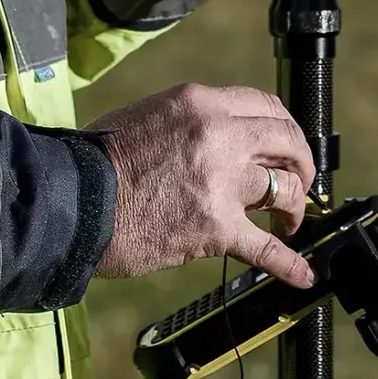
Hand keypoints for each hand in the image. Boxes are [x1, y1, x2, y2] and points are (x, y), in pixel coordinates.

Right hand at [86, 83, 316, 287]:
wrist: (74, 203)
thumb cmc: (98, 161)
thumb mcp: (149, 115)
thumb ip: (191, 122)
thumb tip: (216, 137)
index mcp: (200, 104)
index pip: (263, 106)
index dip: (282, 127)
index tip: (284, 143)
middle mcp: (219, 136)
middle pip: (285, 141)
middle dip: (300, 160)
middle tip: (300, 178)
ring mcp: (221, 182)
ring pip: (283, 188)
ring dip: (294, 206)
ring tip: (290, 220)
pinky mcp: (216, 229)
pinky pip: (265, 248)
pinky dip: (289, 263)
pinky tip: (303, 274)